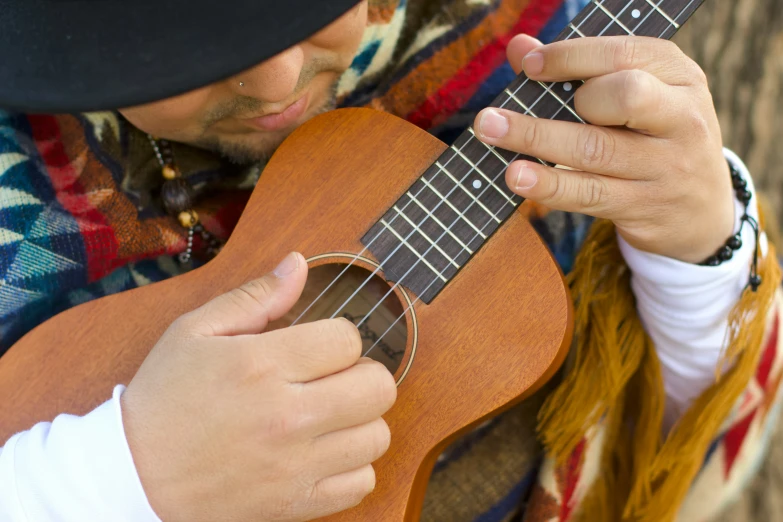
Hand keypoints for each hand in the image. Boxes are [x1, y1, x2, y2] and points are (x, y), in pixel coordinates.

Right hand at [121, 253, 396, 521]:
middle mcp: (287, 416)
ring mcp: (295, 465)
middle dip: (361, 374)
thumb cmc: (164, 398)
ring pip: (377, 435)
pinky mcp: (296, 503)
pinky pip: (362, 483)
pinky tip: (325, 452)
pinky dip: (352, 467)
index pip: (348, 339)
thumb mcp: (195, 331)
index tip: (318, 348)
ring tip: (330, 416)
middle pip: (378, 386)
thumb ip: (255, 297)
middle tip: (333, 379)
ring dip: (360, 420)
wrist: (134, 476)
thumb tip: (299, 264)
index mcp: (262, 365)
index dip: (338, 337)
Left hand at [476, 35, 733, 262]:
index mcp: (678, 76)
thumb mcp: (637, 96)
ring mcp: (665, 166)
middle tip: (515, 107)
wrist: (702, 210)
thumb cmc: (652, 136)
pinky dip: (549, 184)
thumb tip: (519, 47)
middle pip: (623, 97)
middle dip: (566, 100)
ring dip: (537, 140)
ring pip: (597, 150)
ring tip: (490, 131)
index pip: (624, 55)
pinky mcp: (643, 206)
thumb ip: (579, 69)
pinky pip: (589, 193)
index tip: (529, 65)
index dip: (571, 57)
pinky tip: (516, 176)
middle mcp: (680, 117)